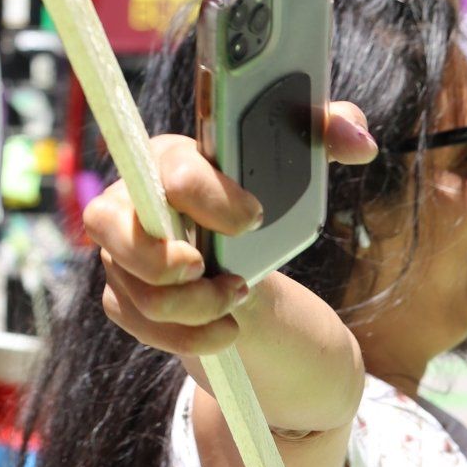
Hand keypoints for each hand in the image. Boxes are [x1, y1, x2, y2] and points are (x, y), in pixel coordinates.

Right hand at [87, 105, 375, 358]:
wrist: (242, 256)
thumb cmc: (260, 195)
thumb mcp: (297, 159)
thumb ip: (326, 129)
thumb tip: (359, 139)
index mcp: (169, 155)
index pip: (171, 170)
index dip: (210, 198)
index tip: (254, 219)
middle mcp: (129, 197)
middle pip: (107, 223)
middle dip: (159, 258)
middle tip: (207, 271)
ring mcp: (119, 250)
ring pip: (133, 286)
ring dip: (192, 307)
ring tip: (237, 299)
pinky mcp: (121, 293)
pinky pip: (136, 321)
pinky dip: (185, 337)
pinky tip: (225, 332)